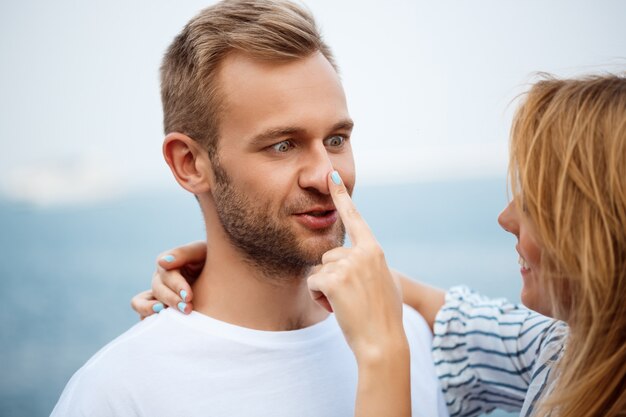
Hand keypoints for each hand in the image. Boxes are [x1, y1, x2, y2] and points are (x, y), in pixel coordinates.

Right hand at [130, 241, 206, 318]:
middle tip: (188, 309)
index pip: (167, 274)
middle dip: (172, 300)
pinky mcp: (160, 310)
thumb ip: (183, 254)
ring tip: (166, 318)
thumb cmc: (211, 261)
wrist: (223, 277)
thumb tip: (162, 262)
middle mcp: (160, 279)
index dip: (176, 286)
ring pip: (141, 302)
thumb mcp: (201, 252)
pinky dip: (148, 320)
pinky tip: (162, 325)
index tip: (189, 296)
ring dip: (151, 310)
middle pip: (157, 289)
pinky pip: (144, 316)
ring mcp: (157, 295)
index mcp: (168, 264)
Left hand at [307, 171, 406, 363]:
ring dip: (326, 288)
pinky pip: (313, 282)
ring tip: (347, 304)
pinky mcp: (333, 278)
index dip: (341, 197)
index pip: (355, 218)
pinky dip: (319, 297)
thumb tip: (362, 258)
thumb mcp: (384, 282)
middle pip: (329, 255)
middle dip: (332, 276)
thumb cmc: (385, 317)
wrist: (383, 342)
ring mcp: (347, 264)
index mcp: (375, 250)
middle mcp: (362, 252)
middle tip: (352, 298)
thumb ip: (370, 264)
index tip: (332, 177)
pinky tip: (336, 307)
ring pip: (320, 270)